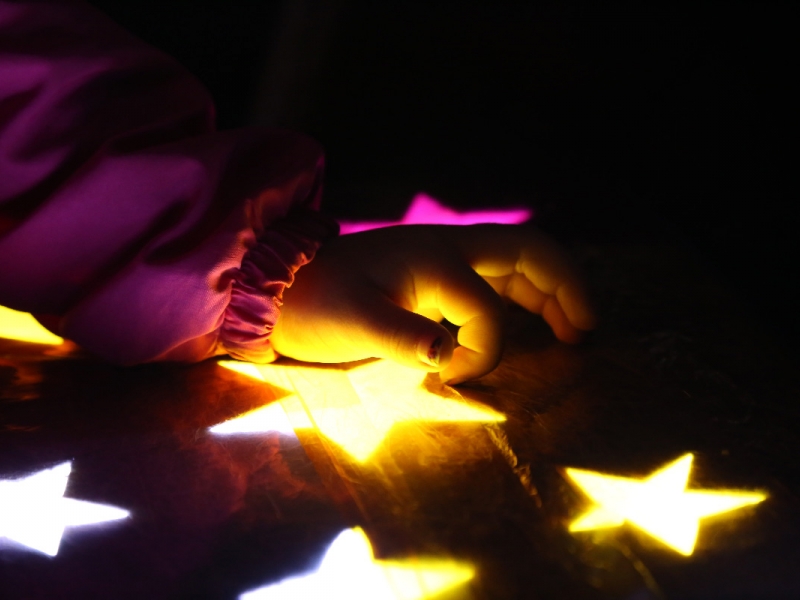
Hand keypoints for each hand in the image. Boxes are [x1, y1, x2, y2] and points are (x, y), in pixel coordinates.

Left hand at [270, 224, 595, 383]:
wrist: (280, 290)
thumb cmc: (314, 305)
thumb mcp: (353, 322)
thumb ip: (404, 338)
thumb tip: (449, 357)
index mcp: (434, 258)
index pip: (486, 308)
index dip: (483, 350)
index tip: (449, 377)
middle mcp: (448, 249)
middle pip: (529, 253)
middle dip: (565, 288)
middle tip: (587, 330)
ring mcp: (444, 259)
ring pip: (516, 264)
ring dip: (550, 291)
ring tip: (574, 328)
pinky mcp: (435, 275)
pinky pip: (494, 279)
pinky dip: (521, 298)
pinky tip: (530, 321)